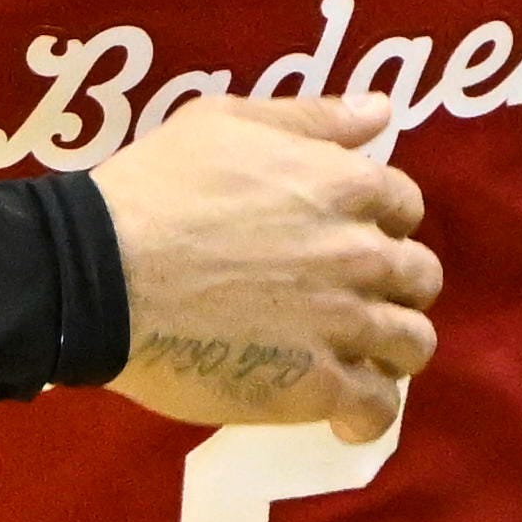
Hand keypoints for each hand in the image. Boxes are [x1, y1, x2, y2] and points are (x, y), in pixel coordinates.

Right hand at [90, 97, 446, 435]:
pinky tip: (342, 412)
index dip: (381, 222)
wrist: (101, 275)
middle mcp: (360, 254)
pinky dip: (368, 412)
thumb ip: (314, 118)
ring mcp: (344, 324)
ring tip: (350, 356)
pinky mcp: (317, 386)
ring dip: (389, 349)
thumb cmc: (154, 189)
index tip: (348, 236)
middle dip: (392, 286)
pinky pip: (377, 409)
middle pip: (419, 278)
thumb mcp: (228, 123)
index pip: (406, 206)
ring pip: (412, 345)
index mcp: (345, 185)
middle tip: (347, 299)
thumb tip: (381, 109)